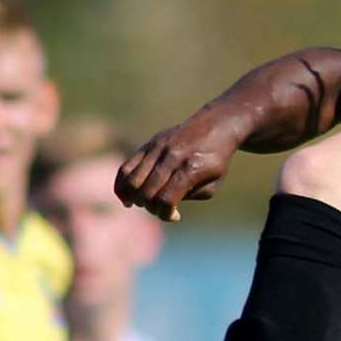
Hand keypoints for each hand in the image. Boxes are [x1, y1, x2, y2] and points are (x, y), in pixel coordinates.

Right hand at [115, 105, 247, 222]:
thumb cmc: (217, 159)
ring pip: (132, 180)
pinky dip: (122, 185)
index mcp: (190, 168)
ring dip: (134, 198)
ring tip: (142, 203)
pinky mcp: (150, 143)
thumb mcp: (212, 184)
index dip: (166, 214)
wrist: (219, 124)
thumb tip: (162, 205)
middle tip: (161, 208)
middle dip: (151, 207)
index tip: (175, 216)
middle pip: (147, 192)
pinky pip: (126, 166)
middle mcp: (172, 156)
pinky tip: (127, 196)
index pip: (166, 200)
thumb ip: (187, 196)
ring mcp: (159, 147)